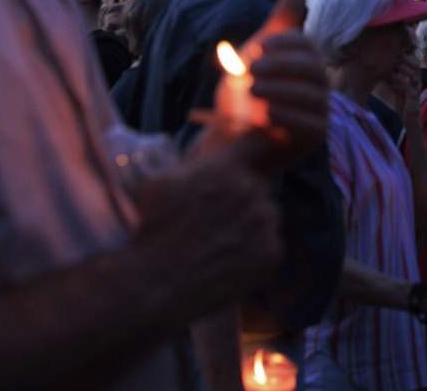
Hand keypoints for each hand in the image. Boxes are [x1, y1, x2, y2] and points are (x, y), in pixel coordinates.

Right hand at [132, 146, 282, 322]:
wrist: (158, 286)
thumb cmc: (155, 231)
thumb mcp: (164, 182)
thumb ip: (199, 163)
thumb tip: (218, 154)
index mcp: (226, 168)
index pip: (259, 141)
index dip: (255, 149)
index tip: (252, 156)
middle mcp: (252, 190)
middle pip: (259, 183)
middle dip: (243, 194)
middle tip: (217, 216)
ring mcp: (265, 223)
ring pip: (266, 212)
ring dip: (251, 221)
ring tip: (220, 241)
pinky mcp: (272, 253)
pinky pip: (270, 241)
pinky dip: (255, 249)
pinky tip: (229, 260)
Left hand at [194, 0, 328, 172]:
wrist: (234, 140)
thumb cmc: (246, 96)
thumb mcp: (254, 56)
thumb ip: (274, 27)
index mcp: (305, 63)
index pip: (306, 45)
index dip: (285, 42)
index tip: (258, 44)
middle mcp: (318, 85)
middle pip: (312, 68)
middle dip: (281, 65)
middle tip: (250, 68)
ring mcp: (320, 111)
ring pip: (311, 95)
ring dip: (280, 89)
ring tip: (252, 90)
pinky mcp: (315, 136)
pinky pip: (309, 124)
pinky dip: (288, 116)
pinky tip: (267, 113)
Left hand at [385, 51, 422, 127]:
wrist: (409, 118)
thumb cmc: (404, 103)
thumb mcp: (397, 88)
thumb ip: (393, 80)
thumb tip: (383, 72)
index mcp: (415, 78)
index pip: (415, 63)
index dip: (408, 56)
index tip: (397, 52)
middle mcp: (417, 81)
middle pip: (417, 64)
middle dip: (408, 58)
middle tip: (397, 55)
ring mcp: (416, 87)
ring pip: (414, 72)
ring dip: (403, 67)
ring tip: (395, 64)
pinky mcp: (413, 95)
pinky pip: (407, 84)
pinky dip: (399, 79)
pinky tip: (391, 76)